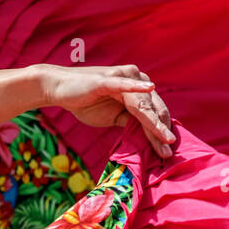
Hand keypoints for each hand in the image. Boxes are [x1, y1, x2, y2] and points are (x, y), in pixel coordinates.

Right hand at [40, 63, 174, 158]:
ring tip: (164, 138)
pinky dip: (136, 87)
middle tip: (169, 151)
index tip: (168, 150)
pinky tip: (150, 88)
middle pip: (152, 109)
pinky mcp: (107, 79)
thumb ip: (130, 122)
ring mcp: (122, 77)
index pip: (154, 111)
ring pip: (142, 104)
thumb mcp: (113, 116)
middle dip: (161, 131)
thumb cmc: (86, 102)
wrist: (59, 89)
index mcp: (137, 88)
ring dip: (154, 122)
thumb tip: (147, 138)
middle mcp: (135, 78)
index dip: (161, 130)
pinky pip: (123, 85)